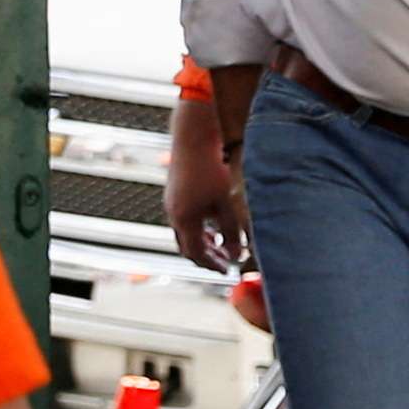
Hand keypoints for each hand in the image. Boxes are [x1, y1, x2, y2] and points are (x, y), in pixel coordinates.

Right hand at [164, 92, 249, 273]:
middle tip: (223, 263)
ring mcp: (171, 203)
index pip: (196, 253)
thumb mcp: (226, 202)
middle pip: (187, 246)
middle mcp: (173, 214)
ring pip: (184, 234)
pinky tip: (212, 225)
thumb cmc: (211, 168)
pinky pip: (183, 220)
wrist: (193, 137)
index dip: (212, 264)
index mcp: (184, 219)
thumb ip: (231, 231)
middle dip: (206, 257)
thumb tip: (236, 255)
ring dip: (202, 243)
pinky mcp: (174, 194)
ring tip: (220, 245)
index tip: (226, 270)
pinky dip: (197, 229)